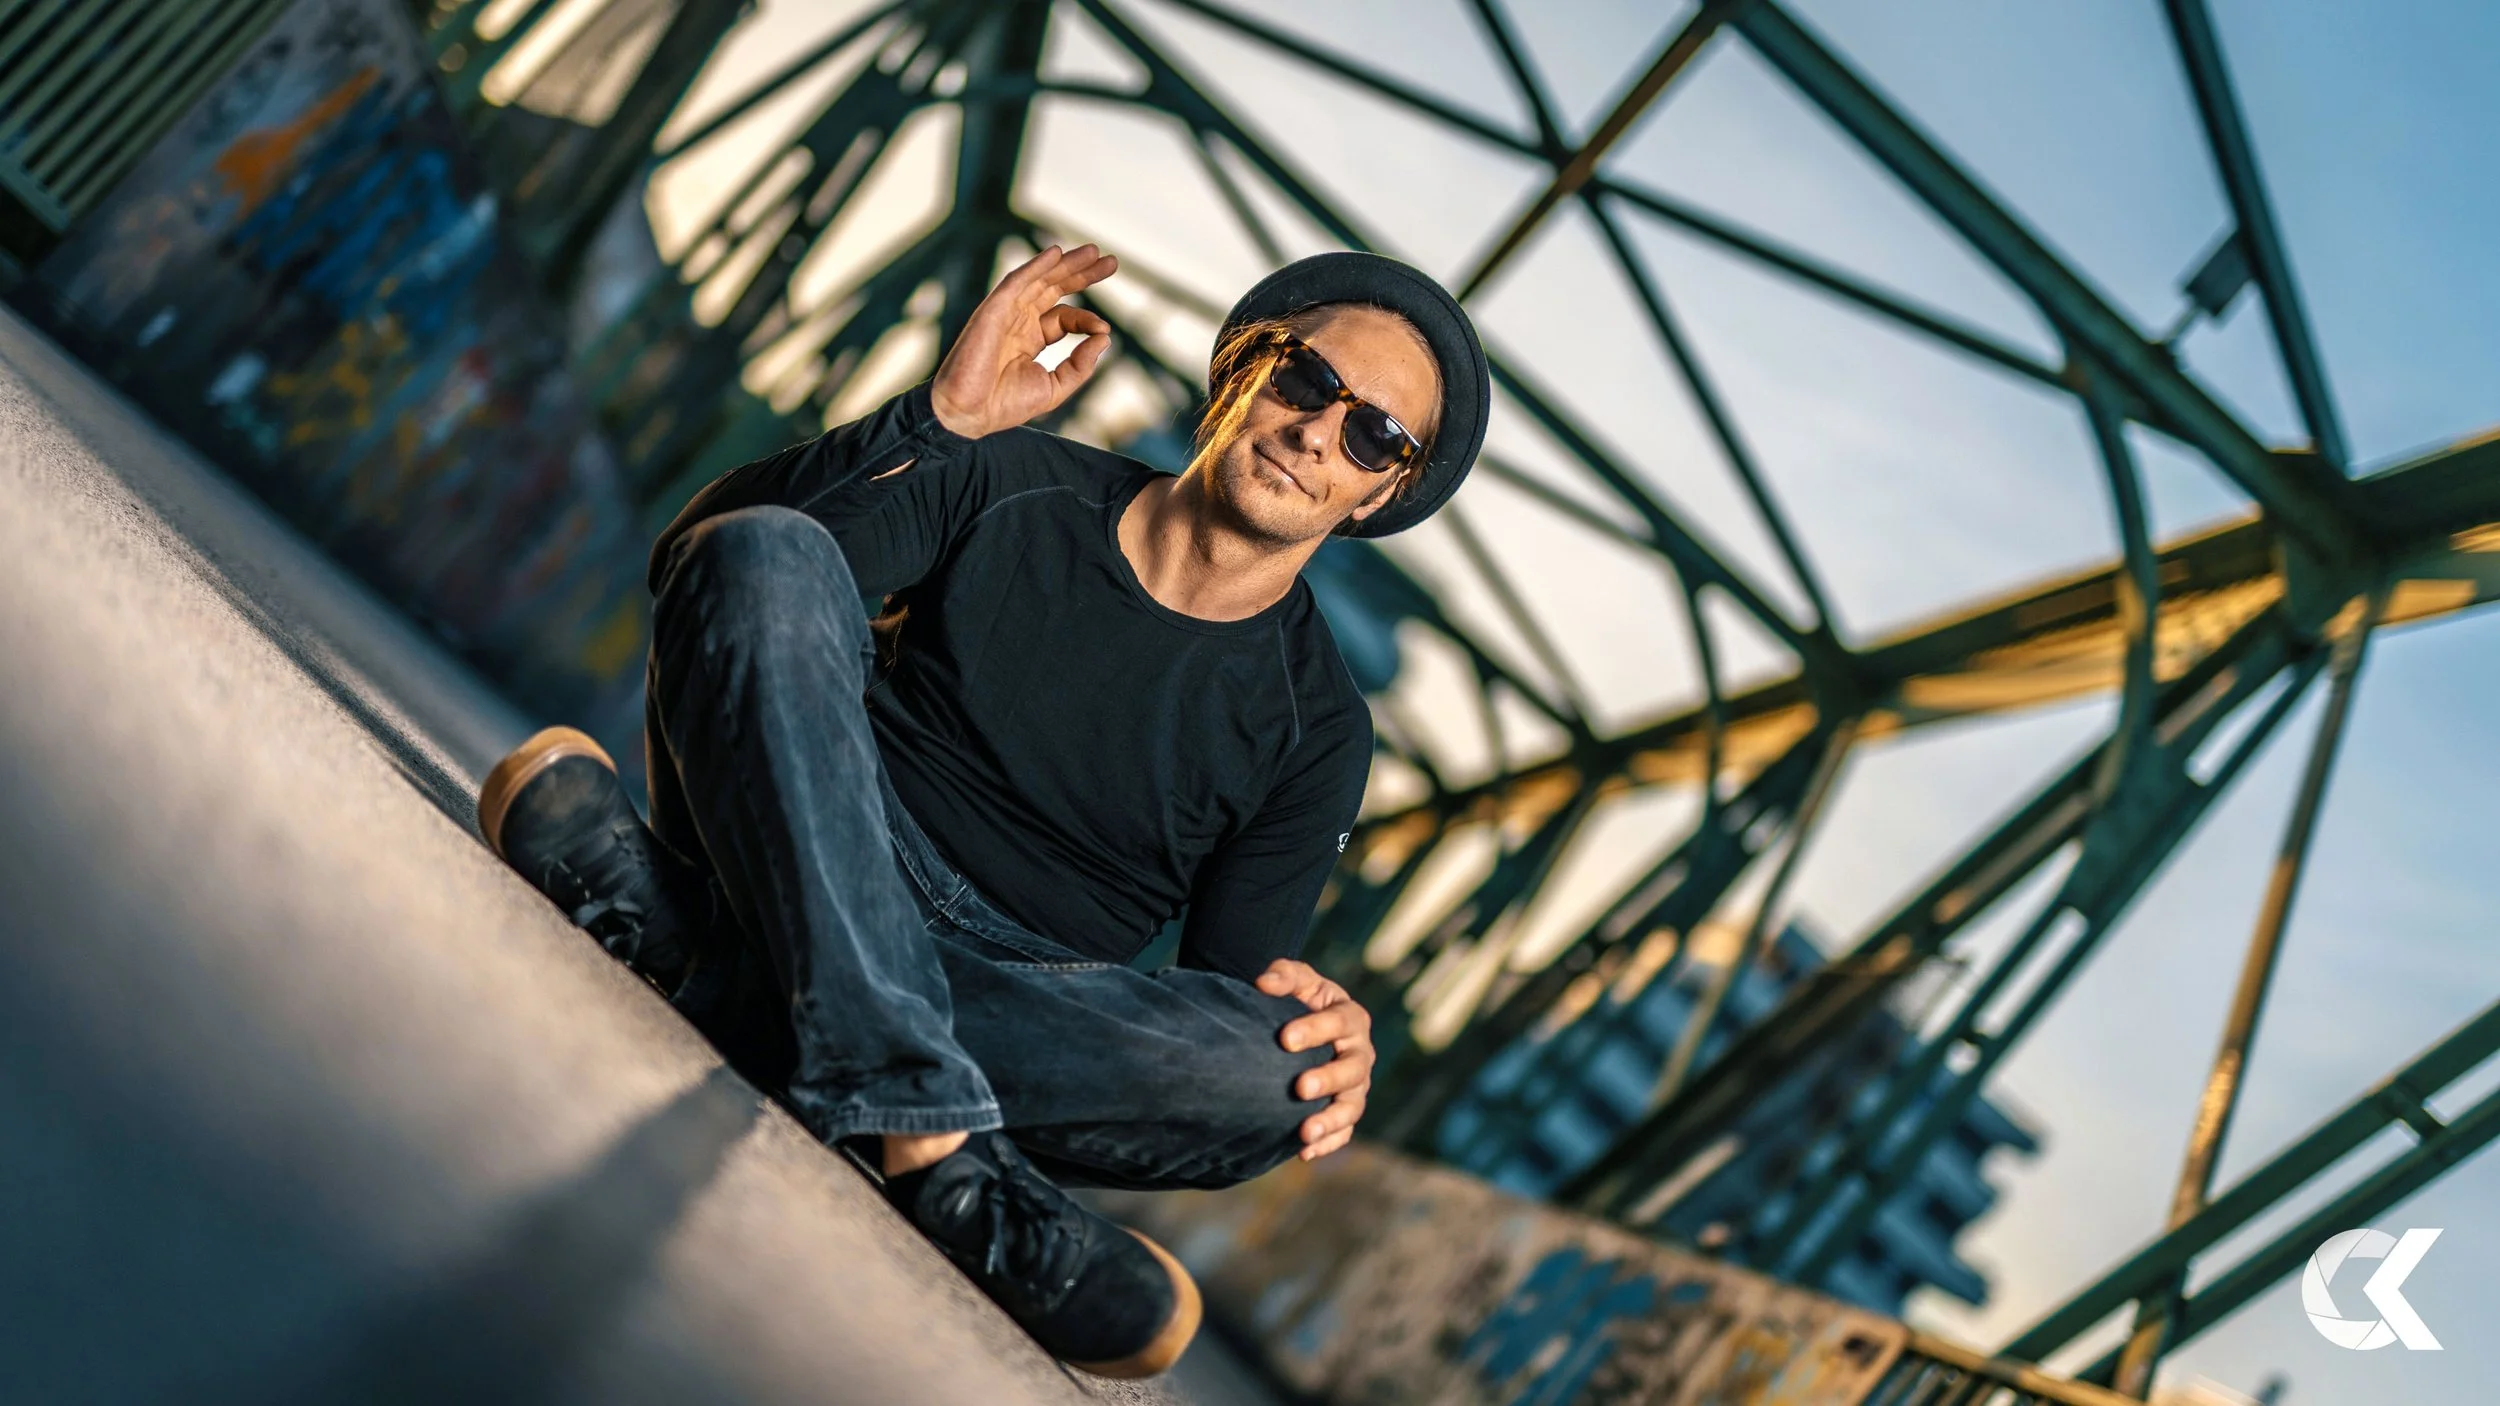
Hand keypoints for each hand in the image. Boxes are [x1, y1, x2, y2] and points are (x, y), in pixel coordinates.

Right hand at [928, 243, 1117, 437]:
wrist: (969, 414)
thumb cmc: (1004, 405)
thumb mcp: (1055, 387)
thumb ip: (1080, 365)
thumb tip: (1104, 337)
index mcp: (1030, 339)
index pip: (1063, 317)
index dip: (1086, 320)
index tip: (1104, 329)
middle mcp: (1018, 321)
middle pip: (1054, 288)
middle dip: (1082, 273)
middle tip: (1111, 261)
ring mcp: (1005, 313)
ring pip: (1039, 279)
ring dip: (1066, 263)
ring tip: (1094, 251)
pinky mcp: (993, 310)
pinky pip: (1016, 281)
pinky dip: (1036, 266)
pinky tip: (1056, 253)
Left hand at [1257, 958, 1373, 1160]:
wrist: (1304, 1026)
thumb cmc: (1300, 1000)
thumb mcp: (1296, 980)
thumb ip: (1283, 976)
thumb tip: (1263, 983)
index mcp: (1350, 1017)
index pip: (1339, 1023)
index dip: (1315, 1030)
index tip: (1284, 1040)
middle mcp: (1359, 1053)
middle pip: (1352, 1069)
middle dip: (1328, 1079)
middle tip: (1300, 1088)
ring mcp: (1355, 1086)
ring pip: (1352, 1107)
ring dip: (1331, 1121)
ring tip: (1304, 1133)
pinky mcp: (1345, 1111)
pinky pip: (1344, 1132)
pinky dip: (1328, 1143)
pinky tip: (1304, 1153)